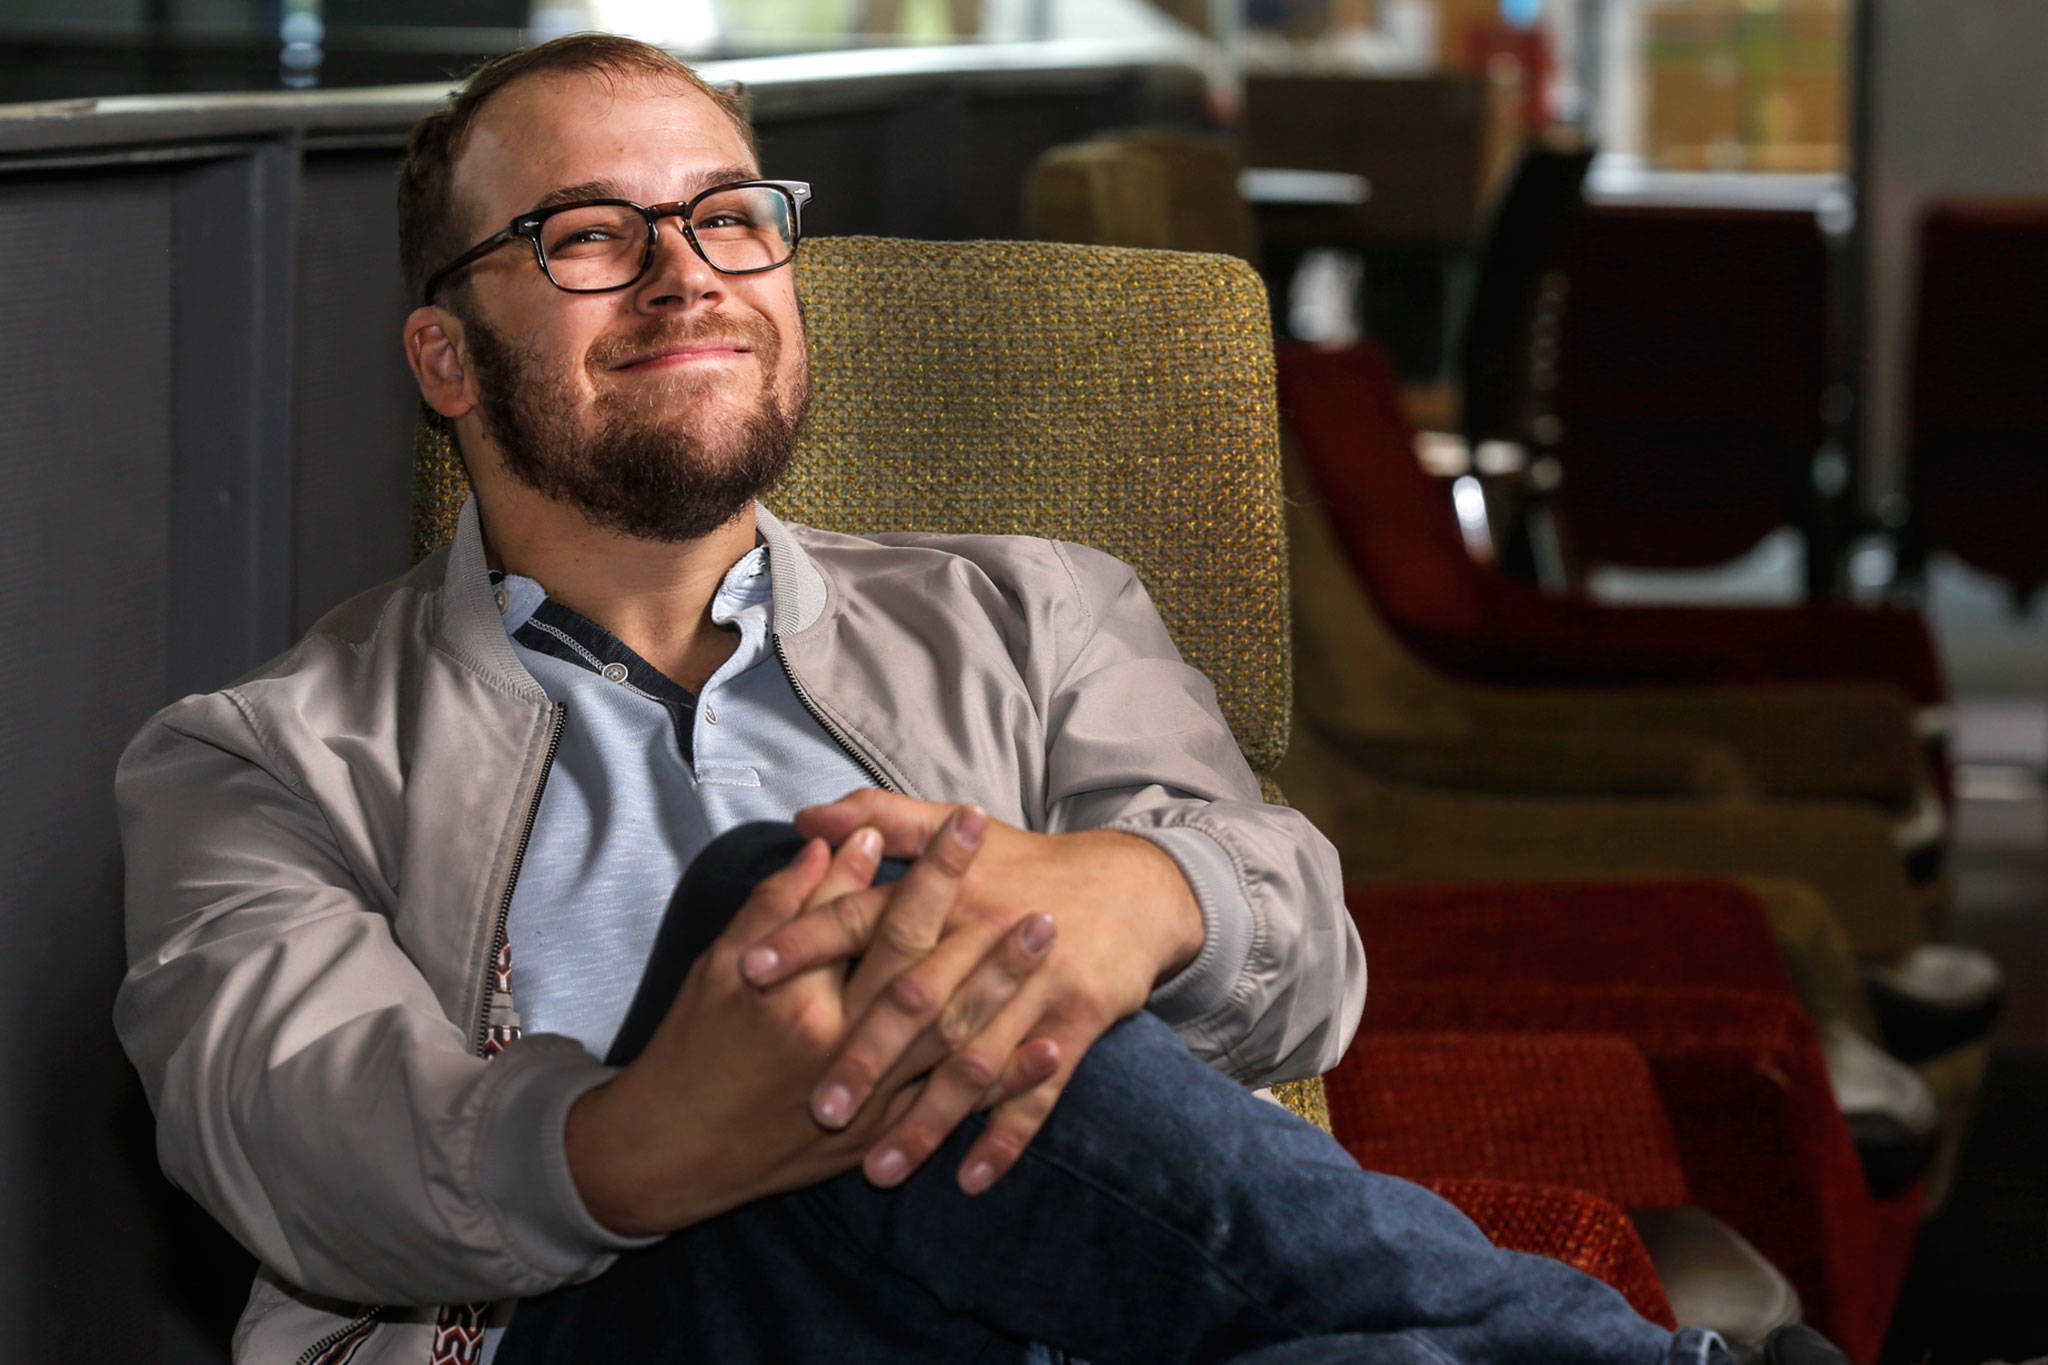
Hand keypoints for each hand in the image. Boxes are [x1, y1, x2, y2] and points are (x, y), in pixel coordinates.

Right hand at [563, 821, 1049, 1234]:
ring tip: (1050, 958)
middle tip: (1041, 901)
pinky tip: (1049, 1052)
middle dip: (988, 942)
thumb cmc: (692, 1044)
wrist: (674, 1150)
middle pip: (930, 983)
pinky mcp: (879, 1137)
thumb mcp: (722, 961)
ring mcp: (866, 1104)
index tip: (970, 823)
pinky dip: (1006, 1084)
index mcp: (803, 1001)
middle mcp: (840, 1051)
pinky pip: (955, 1109)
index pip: (880, 918)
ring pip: (952, 1048)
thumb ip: (786, 901)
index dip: (929, 870)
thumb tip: (842, 840)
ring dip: (1006, 999)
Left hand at [739, 790, 1205, 1198]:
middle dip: (866, 1056)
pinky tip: (971, 1178)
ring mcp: (1036, 986)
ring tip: (880, 1170)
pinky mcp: (1077, 1023)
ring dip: (929, 1120)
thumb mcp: (954, 828)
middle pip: (917, 1002)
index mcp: (948, 895)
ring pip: (972, 1062)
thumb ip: (880, 817)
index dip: (808, 941)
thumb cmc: (1026, 864)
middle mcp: (986, 939)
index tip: (750, 970)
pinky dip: (1007, 1136)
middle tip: (817, 1108)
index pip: (865, 917)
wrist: (1134, 886)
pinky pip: (1041, 1091)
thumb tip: (806, 816)